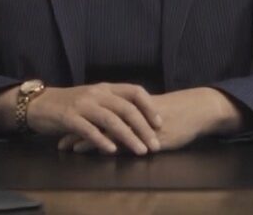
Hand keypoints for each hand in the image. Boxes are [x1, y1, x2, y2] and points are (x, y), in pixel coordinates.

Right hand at [27, 83, 162, 154]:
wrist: (39, 104)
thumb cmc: (70, 105)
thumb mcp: (94, 99)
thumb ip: (113, 105)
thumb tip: (139, 119)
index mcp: (106, 88)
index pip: (135, 91)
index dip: (149, 107)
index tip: (160, 123)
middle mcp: (97, 93)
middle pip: (127, 108)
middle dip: (144, 128)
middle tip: (155, 145)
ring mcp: (83, 105)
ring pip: (111, 120)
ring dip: (129, 136)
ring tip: (140, 151)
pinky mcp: (69, 117)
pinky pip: (89, 129)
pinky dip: (102, 141)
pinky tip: (112, 151)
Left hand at [58, 87, 243, 153]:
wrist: (196, 110)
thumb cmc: (176, 113)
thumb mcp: (152, 112)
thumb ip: (136, 115)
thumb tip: (122, 121)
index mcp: (128, 102)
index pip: (99, 108)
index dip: (81, 115)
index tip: (64, 121)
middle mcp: (127, 110)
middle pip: (94, 116)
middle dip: (75, 126)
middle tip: (56, 134)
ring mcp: (132, 122)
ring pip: (101, 127)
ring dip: (82, 136)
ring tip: (65, 145)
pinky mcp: (139, 134)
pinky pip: (114, 139)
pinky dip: (97, 143)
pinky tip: (84, 148)